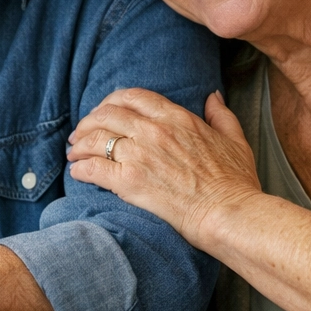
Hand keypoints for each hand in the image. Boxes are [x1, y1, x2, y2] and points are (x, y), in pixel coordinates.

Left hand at [67, 88, 261, 248]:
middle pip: (107, 114)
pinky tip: (77, 173)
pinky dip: (81, 169)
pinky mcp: (129, 182)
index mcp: (177, 117)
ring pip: (95, 139)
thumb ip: (220, 114)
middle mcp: (154, 131)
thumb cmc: (235, 182)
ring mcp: (140, 155)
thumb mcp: (234, 140)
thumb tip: (212, 97)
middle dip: (89, 121)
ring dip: (80, 145)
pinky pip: (94, 169)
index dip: (111, 101)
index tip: (104, 110)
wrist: (229, 213)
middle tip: (81, 133)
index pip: (132, 96)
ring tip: (74, 153)